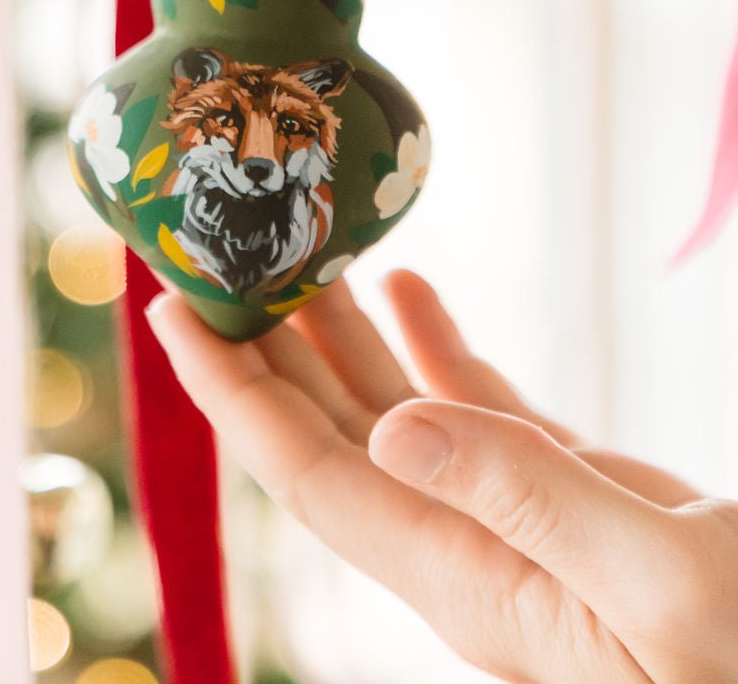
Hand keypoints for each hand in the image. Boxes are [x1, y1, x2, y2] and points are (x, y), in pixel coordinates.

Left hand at [147, 270, 737, 682]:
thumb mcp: (661, 584)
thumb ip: (532, 500)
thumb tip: (399, 429)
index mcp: (468, 577)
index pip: (312, 474)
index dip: (235, 394)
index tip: (176, 312)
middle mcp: (469, 547)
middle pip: (334, 434)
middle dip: (267, 348)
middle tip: (219, 255)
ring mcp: (516, 522)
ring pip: (397, 415)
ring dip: (342, 337)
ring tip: (301, 254)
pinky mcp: (570, 497)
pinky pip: (476, 411)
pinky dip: (434, 345)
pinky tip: (410, 291)